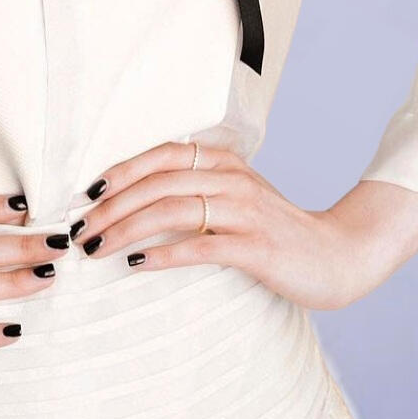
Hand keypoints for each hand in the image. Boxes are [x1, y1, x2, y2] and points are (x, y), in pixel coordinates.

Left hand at [73, 139, 396, 310]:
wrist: (337, 255)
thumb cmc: (274, 229)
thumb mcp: (235, 195)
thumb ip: (196, 187)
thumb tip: (136, 195)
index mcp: (223, 161)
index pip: (162, 154)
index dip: (122, 170)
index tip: (88, 192)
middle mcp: (232, 178)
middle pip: (159, 183)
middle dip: (113, 206)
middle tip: (81, 229)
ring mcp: (245, 211)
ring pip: (173, 210)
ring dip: (128, 228)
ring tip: (99, 247)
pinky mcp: (256, 246)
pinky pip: (201, 246)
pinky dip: (165, 253)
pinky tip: (138, 264)